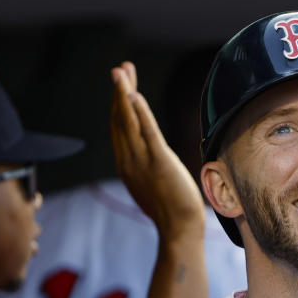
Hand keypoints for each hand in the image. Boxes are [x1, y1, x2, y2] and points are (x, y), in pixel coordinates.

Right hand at [110, 62, 205, 241]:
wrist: (178, 229)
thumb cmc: (171, 209)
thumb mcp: (152, 182)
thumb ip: (146, 165)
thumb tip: (151, 155)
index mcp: (126, 163)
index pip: (119, 126)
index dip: (118, 103)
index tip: (122, 83)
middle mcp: (128, 159)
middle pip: (119, 118)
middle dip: (119, 92)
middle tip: (119, 68)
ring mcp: (141, 161)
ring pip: (128, 121)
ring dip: (124, 94)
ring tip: (122, 72)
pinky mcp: (159, 163)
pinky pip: (147, 133)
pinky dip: (139, 113)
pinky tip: (135, 95)